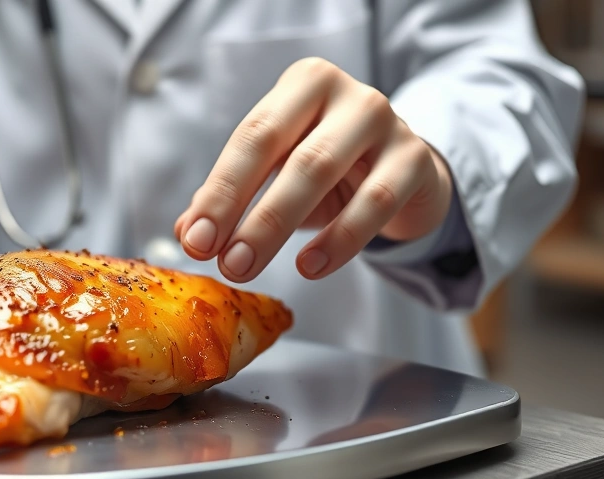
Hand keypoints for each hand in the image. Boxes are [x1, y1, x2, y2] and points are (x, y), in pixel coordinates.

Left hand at [175, 57, 452, 282]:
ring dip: (279, 226)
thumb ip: (233, 198)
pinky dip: (339, 239)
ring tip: (249, 267)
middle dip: (247, 213)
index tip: (195, 239)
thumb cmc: (332, 170)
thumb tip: (187, 232)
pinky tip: (310, 266)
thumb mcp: (279, 174)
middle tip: (222, 262)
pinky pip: (375, 203)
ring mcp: (387, 123)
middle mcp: (346, 94)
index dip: (220, 192)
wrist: (407, 173)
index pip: (251, 137)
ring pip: (324, 173)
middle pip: (287, 154)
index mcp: (303, 85)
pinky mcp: (416, 160)